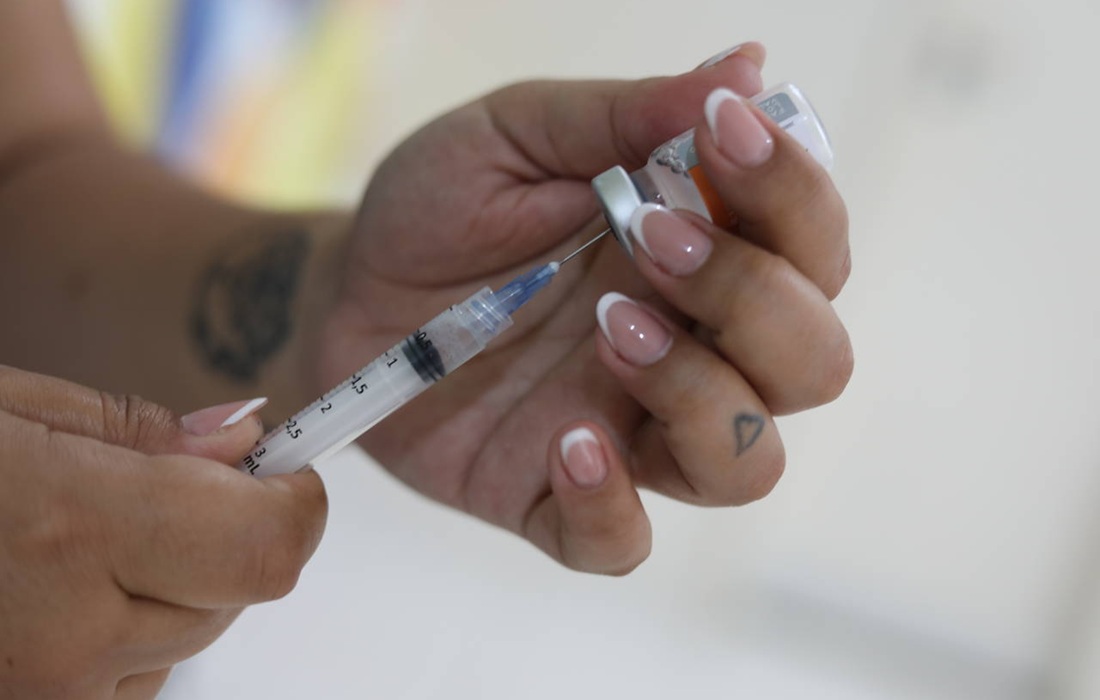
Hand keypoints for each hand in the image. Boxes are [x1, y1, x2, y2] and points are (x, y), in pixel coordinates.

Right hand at [0, 366, 326, 698]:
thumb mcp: (8, 409)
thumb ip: (140, 432)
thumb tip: (243, 440)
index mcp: (72, 527)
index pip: (267, 541)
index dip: (294, 499)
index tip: (285, 466)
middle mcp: (71, 639)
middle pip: (246, 587)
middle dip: (234, 530)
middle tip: (171, 487)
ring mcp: (55, 699)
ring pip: (198, 636)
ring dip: (180, 585)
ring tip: (85, 543)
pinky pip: (141, 676)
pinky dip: (131, 632)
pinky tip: (65, 591)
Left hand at [317, 44, 850, 573]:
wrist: (340, 295)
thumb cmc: (437, 210)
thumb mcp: (516, 137)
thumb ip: (625, 116)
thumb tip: (748, 66)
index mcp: (701, 257)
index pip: (811, 244)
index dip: (793, 195)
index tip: (720, 133)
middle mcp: (692, 350)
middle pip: (811, 362)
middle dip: (753, 298)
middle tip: (646, 238)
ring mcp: (631, 432)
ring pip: (747, 462)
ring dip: (701, 395)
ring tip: (609, 328)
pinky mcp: (558, 497)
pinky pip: (624, 543)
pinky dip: (612, 505)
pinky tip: (566, 442)